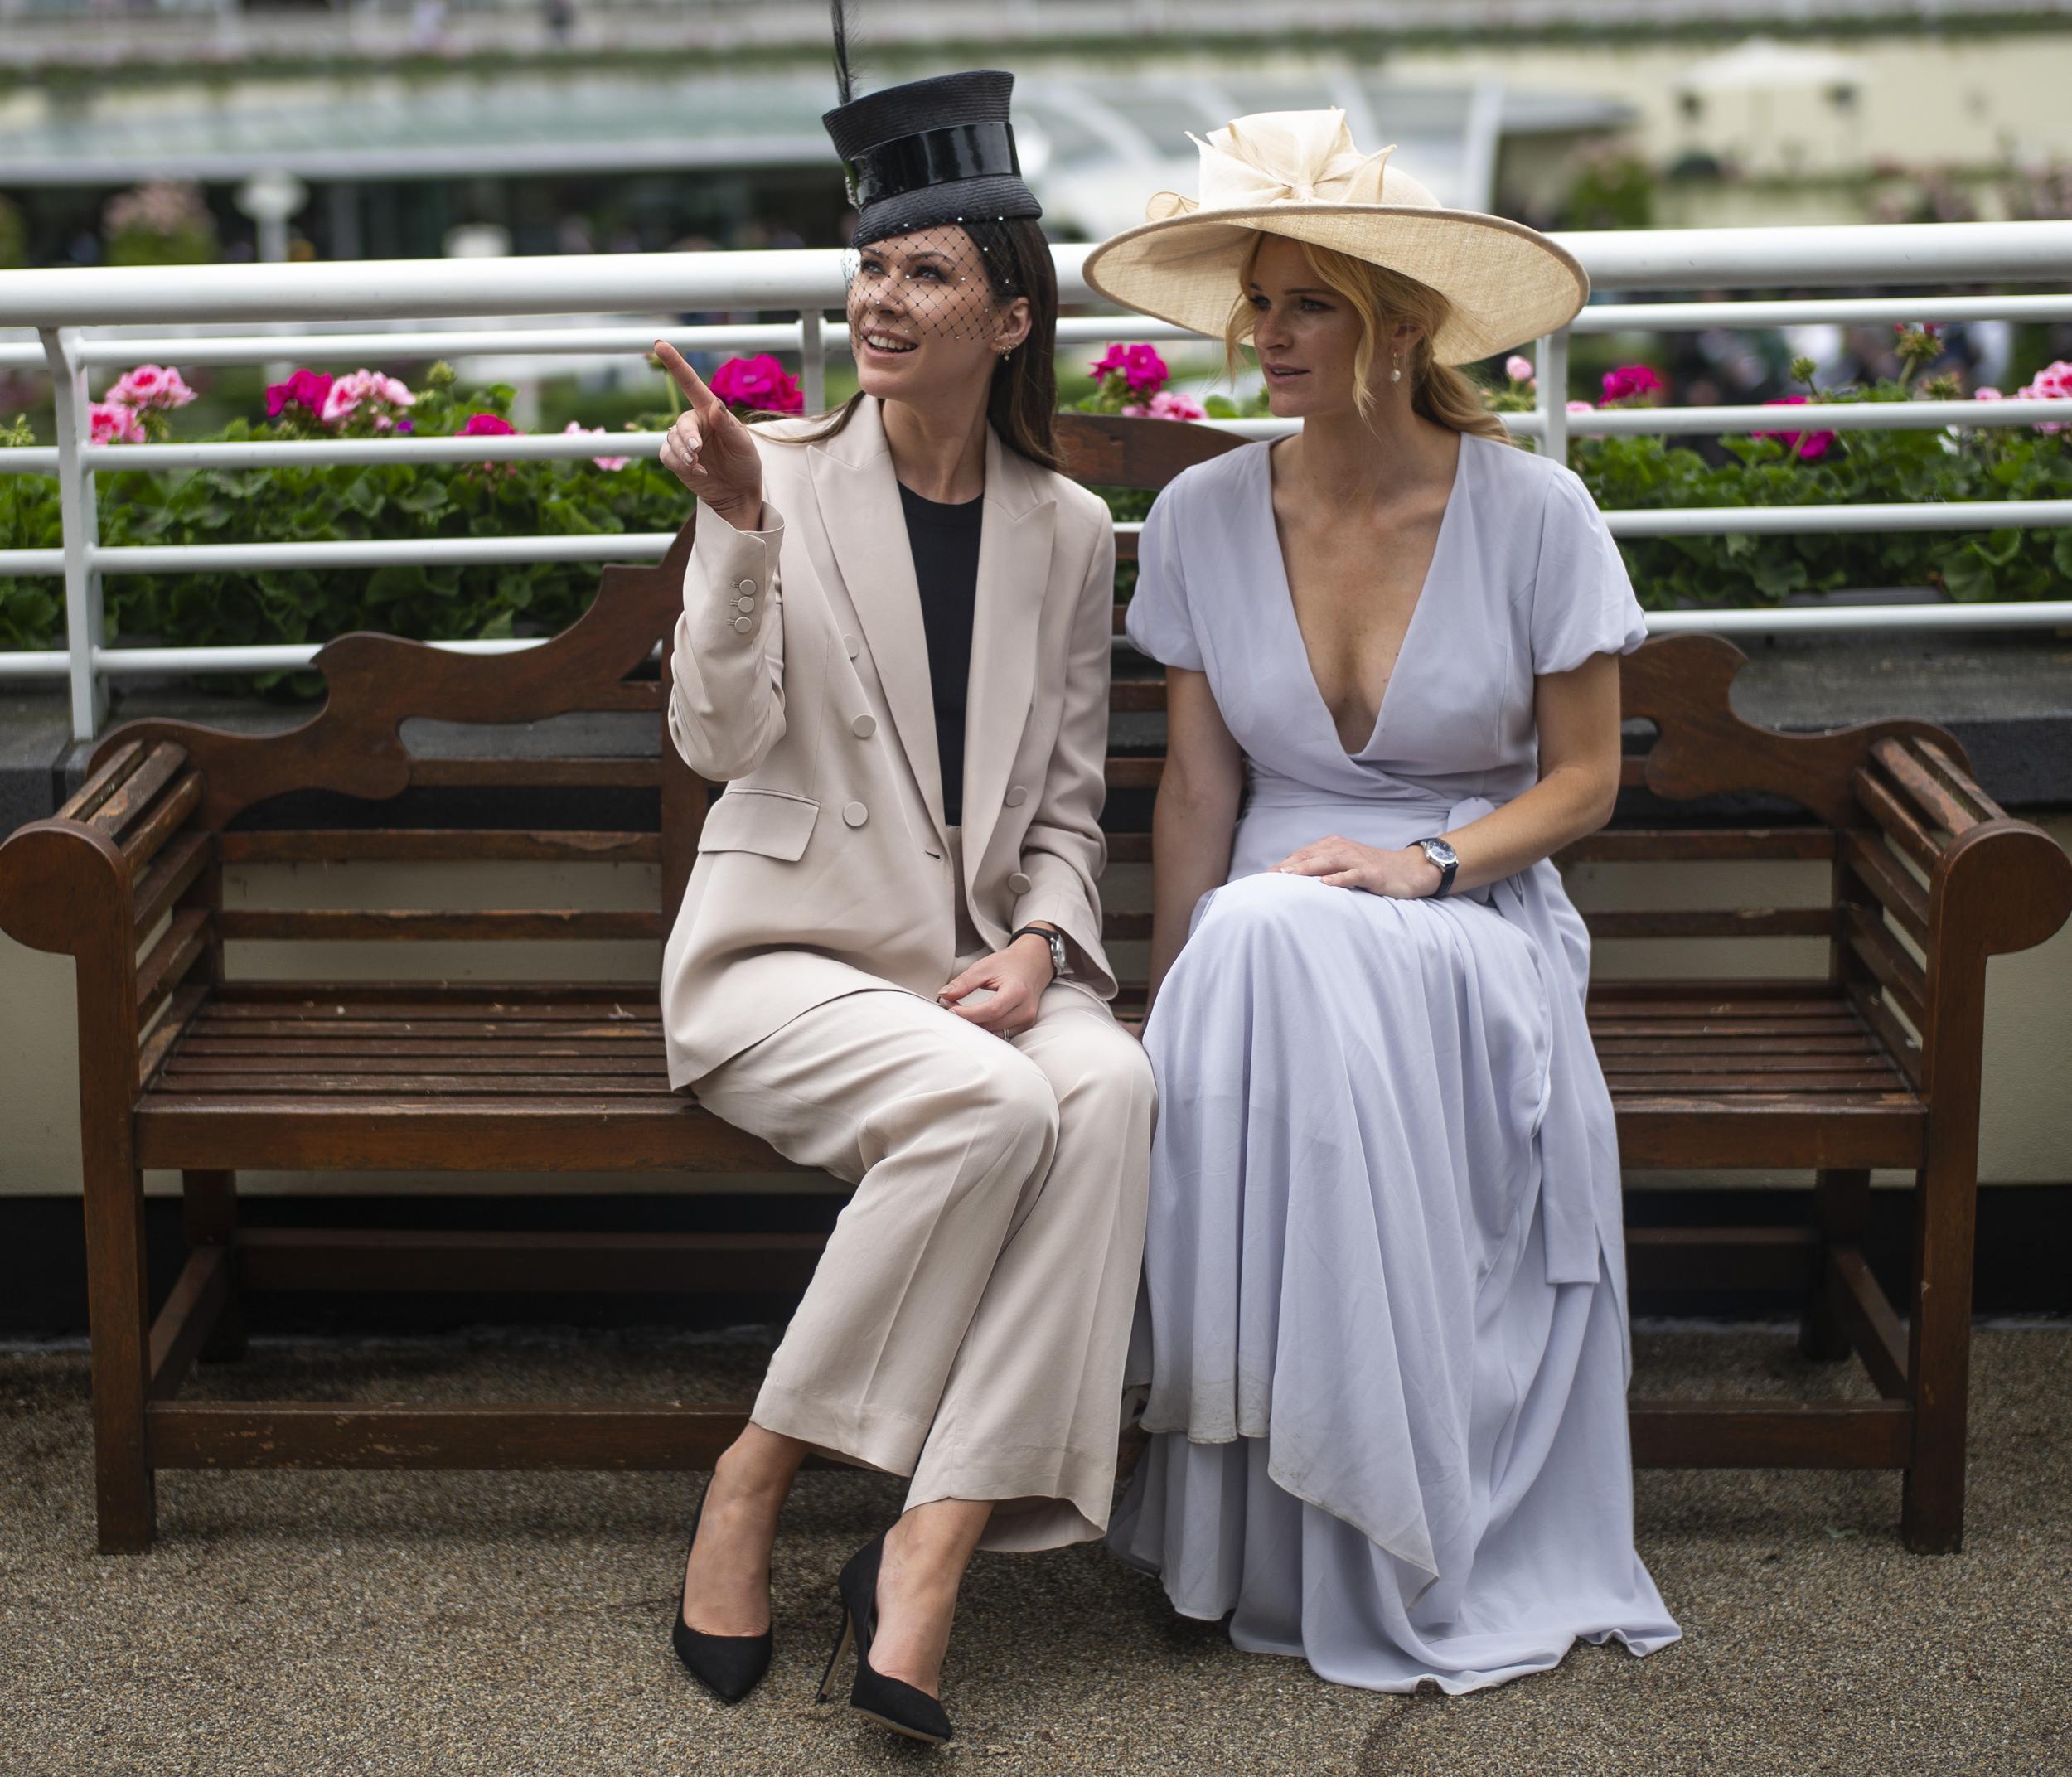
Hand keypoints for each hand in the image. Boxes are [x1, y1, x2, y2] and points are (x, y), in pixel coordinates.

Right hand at [653, 341, 764, 525]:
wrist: (738, 492)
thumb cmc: (744, 462)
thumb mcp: (742, 444)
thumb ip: (728, 425)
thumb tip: (715, 405)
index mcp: (710, 410)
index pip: (690, 383)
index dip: (675, 363)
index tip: (660, 344)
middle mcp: (694, 422)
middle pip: (681, 424)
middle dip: (687, 438)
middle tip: (697, 452)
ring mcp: (683, 441)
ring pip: (671, 441)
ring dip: (683, 454)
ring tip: (699, 466)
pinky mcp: (675, 459)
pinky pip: (667, 456)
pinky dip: (680, 465)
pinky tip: (699, 473)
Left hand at [938, 935, 1054, 1038]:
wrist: (1033, 964)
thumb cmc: (1010, 964)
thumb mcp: (984, 967)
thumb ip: (964, 982)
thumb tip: (944, 995)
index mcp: (1018, 991)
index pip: (992, 1010)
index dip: (969, 1014)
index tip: (950, 1009)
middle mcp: (1025, 1010)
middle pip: (992, 1024)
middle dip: (967, 1019)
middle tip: (950, 1006)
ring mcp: (1026, 1021)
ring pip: (994, 1033)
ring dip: (975, 1026)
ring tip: (961, 1012)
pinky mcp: (1023, 1026)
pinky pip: (1000, 1034)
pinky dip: (985, 1029)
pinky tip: (974, 1019)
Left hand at [1272, 834, 1443, 898]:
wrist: (1410, 869)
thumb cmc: (1373, 870)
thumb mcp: (1345, 866)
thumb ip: (1323, 869)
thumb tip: (1296, 882)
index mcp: (1333, 847)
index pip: (1303, 855)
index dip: (1283, 865)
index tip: (1263, 878)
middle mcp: (1342, 849)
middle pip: (1310, 856)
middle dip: (1287, 867)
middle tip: (1267, 879)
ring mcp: (1357, 860)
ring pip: (1327, 862)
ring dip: (1306, 868)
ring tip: (1288, 876)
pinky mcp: (1372, 872)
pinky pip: (1353, 874)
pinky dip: (1339, 878)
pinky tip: (1325, 884)